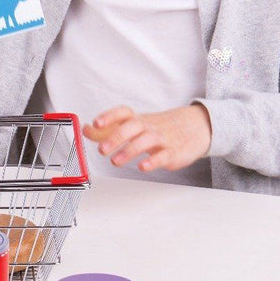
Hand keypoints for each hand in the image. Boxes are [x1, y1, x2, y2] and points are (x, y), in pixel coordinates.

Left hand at [82, 104, 211, 172]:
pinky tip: (143, 167)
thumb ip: (108, 130)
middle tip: (102, 150)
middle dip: (116, 137)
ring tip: (115, 161)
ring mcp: (161, 139)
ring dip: (129, 150)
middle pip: (132, 126)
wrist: (194, 127)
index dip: (109, 116)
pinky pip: (163, 155)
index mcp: (137, 119)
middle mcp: (148, 127)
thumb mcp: (133, 126)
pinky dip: (153, 161)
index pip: (123, 113)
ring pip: (145, 141)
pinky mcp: (172, 152)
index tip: (96, 123)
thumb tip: (85, 130)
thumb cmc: (157, 128)